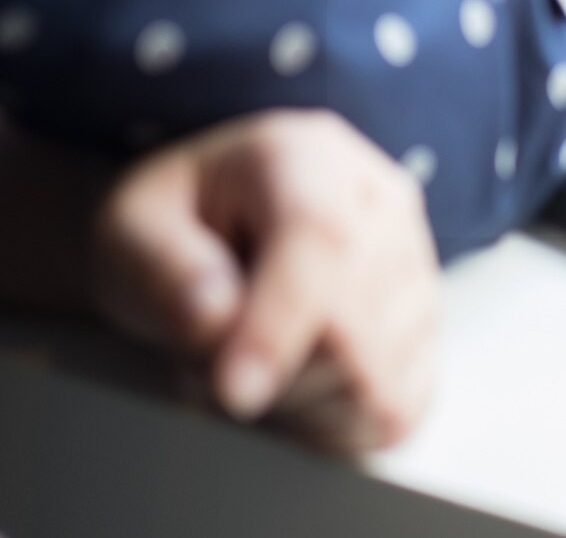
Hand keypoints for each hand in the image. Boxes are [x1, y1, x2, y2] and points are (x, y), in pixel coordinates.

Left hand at [92, 110, 439, 453]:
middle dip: (273, 372)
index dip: (281, 324)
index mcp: (306, 156)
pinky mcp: (427, 320)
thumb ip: (161, 267)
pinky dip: (339, 417)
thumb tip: (217, 317)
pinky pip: (398, 401)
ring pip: (380, 372)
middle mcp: (381, 200)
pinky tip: (297, 383)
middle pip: (356, 321)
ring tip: (253, 357)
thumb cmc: (175, 224)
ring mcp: (416, 261)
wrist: (216, 226)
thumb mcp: (129, 228)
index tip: (234, 391)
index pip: (321, 239)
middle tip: (208, 358)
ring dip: (298, 398)